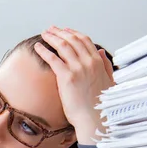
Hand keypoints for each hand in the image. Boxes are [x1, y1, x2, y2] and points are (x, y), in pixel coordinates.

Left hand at [34, 26, 114, 144]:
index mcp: (98, 62)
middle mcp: (89, 62)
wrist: (94, 118)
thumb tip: (101, 51)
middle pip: (72, 40)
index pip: (84, 40)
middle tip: (50, 29)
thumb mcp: (109, 81)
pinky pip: (53, 59)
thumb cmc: (99, 104)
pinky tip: (37, 47)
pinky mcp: (67, 77)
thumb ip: (105, 65)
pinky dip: (44, 51)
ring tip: (44, 34)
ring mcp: (78, 68)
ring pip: (63, 46)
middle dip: (59, 32)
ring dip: (52, 37)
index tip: (63, 30)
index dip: (72, 33)